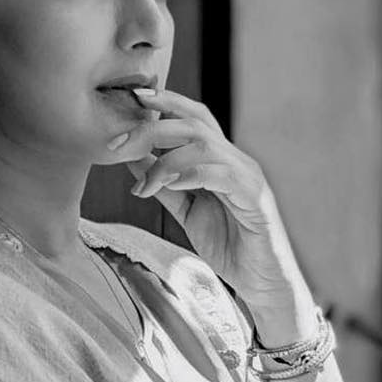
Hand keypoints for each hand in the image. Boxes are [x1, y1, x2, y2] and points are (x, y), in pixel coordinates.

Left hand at [119, 90, 311, 318]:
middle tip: (118, 145)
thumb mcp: (188, 211)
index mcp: (222, 160)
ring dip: (165, 160)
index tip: (133, 98)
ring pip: (204, 145)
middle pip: (194, 123)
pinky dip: (189, 175)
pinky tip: (169, 186)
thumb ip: (164, 185)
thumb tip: (132, 160)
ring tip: (144, 184)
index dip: (166, 102)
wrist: (263, 282)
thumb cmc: (231, 247)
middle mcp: (237, 160)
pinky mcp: (254, 197)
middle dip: (152, 128)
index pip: (195, 117)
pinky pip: (219, 173)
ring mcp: (247, 176)